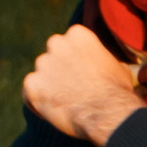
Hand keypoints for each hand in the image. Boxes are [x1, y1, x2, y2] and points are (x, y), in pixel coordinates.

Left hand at [22, 23, 143, 146]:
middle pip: (52, 56)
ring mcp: (42, 64)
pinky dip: (36, 102)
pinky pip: (29, 93)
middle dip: (58, 70)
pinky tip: (51, 112)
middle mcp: (56, 43)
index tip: (81, 75)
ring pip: (40, 75)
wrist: (106, 112)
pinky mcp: (31, 85)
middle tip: (71, 88)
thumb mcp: (117, 66)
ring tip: (64, 103)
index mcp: (77, 34)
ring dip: (48, 86)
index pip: (69, 44)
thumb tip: (104, 64)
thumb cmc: (116, 91)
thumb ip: (102, 60)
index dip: (74, 61)